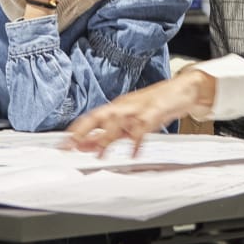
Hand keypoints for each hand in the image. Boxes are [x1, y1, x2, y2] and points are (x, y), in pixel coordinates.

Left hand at [65, 67, 215, 155]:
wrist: (182, 89)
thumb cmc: (155, 105)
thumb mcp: (130, 121)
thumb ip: (110, 133)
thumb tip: (86, 146)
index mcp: (116, 108)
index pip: (90, 117)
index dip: (75, 130)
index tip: (61, 145)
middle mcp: (123, 106)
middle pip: (98, 116)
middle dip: (83, 131)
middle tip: (70, 147)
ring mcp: (138, 108)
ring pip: (118, 120)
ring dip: (107, 137)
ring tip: (99, 154)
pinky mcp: (154, 111)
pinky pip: (143, 126)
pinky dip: (137, 140)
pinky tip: (134, 153)